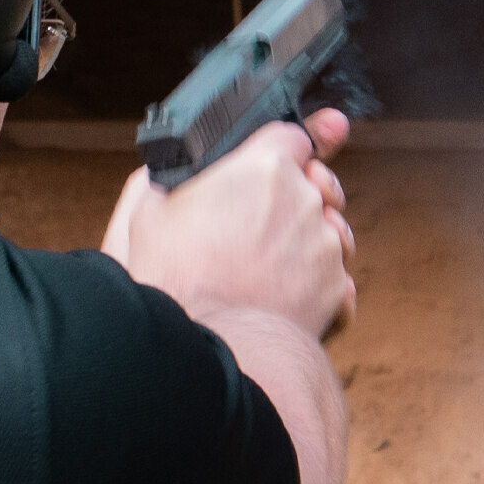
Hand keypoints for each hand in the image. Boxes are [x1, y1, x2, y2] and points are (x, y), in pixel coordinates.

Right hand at [102, 109, 355, 337]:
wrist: (215, 349)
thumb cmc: (176, 283)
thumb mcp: (147, 216)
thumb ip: (165, 178)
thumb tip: (169, 173)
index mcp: (263, 168)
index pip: (293, 134)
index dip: (285, 145)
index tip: (288, 152)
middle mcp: (304, 199)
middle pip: (315, 182)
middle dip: (295, 196)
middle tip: (260, 222)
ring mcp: (325, 245)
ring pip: (328, 230)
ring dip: (307, 241)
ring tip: (265, 267)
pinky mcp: (336, 288)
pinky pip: (334, 276)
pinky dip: (315, 283)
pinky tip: (282, 297)